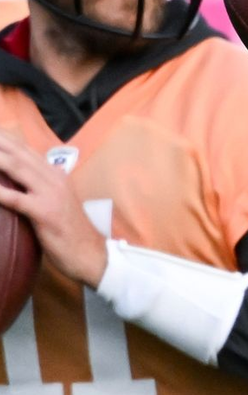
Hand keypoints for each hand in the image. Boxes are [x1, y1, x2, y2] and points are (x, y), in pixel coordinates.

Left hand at [0, 133, 107, 286]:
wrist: (91, 255)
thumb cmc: (71, 232)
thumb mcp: (59, 202)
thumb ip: (43, 185)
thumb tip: (28, 175)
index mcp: (57, 175)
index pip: (26, 149)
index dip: (4, 139)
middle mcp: (55, 179)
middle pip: (19, 154)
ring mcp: (51, 195)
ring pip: (17, 169)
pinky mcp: (46, 213)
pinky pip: (17, 199)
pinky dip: (0, 192)